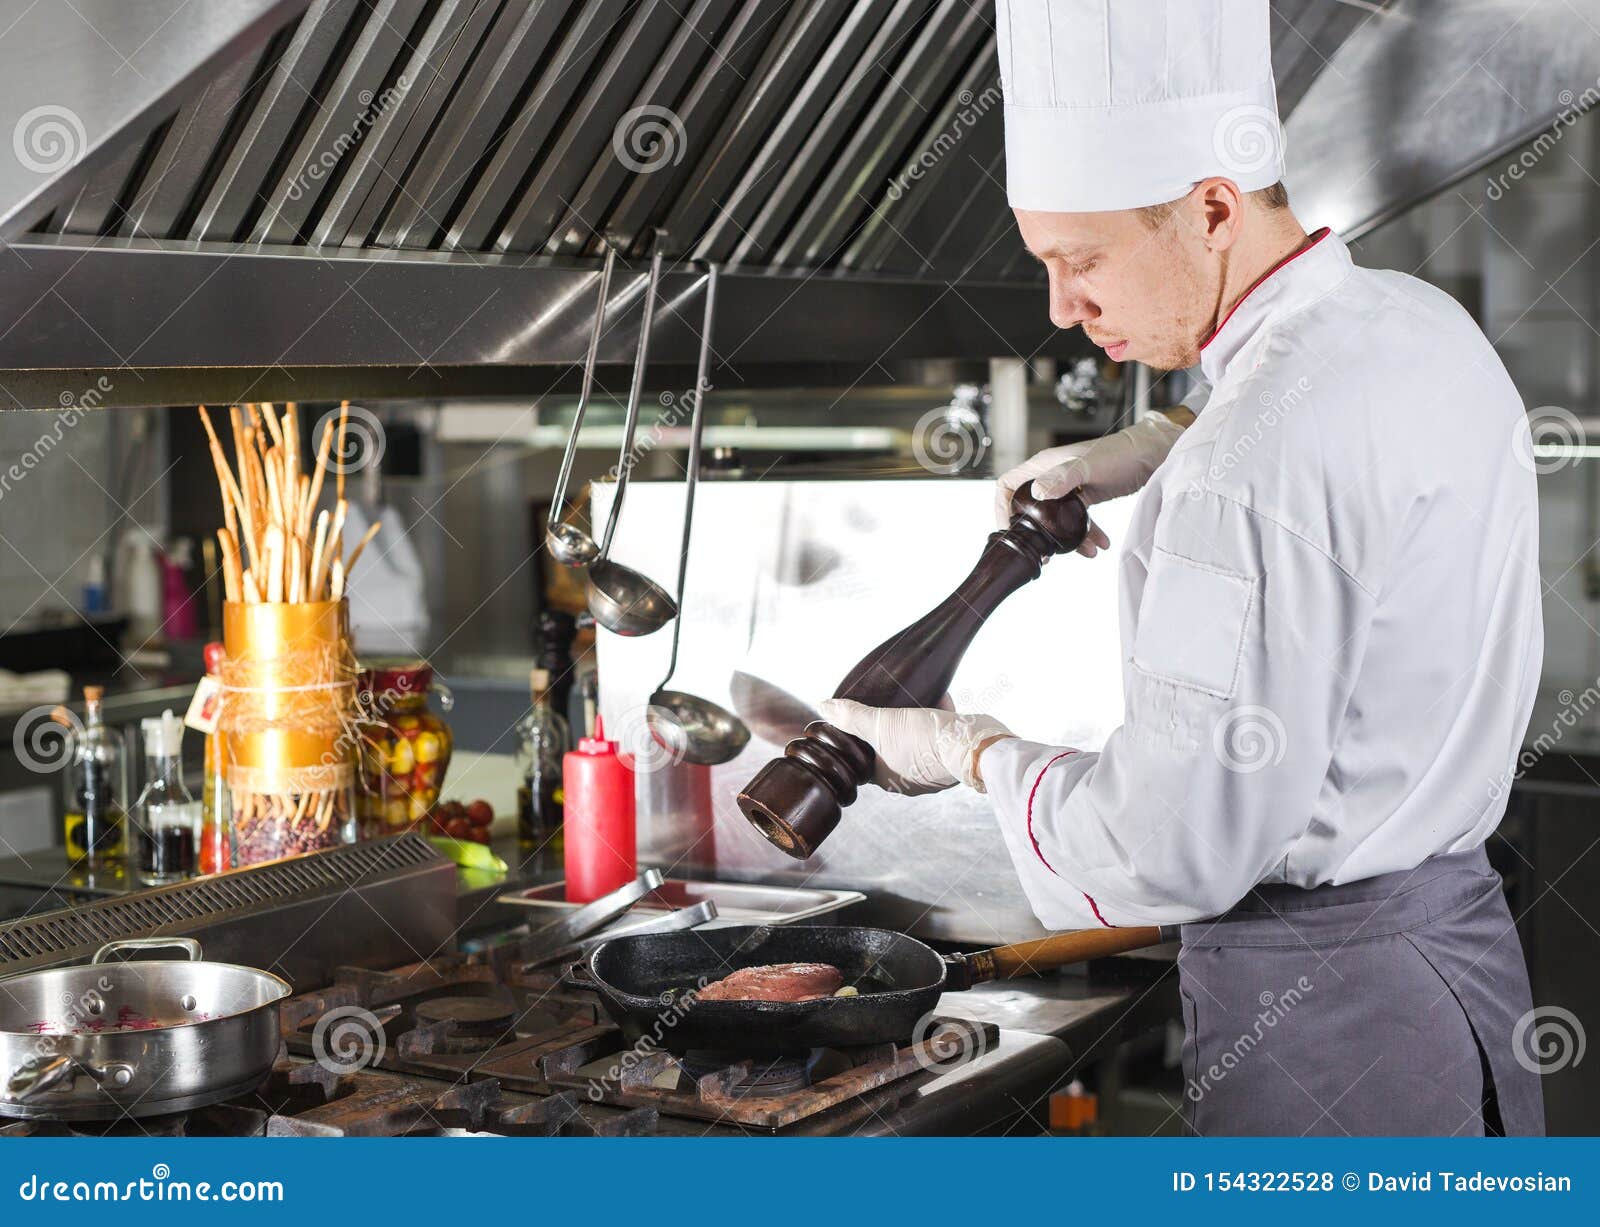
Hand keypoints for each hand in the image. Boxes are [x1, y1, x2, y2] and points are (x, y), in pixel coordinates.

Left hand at [818, 699, 1012, 794]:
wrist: (974, 745)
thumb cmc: (925, 741)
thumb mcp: (883, 724)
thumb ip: (853, 717)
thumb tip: (824, 707)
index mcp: (889, 778)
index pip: (864, 760)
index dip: (860, 740)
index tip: (859, 720)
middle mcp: (911, 778)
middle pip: (891, 748)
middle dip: (890, 727)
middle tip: (885, 705)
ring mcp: (935, 769)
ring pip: (918, 740)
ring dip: (915, 719)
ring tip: (911, 698)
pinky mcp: (955, 755)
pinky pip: (941, 733)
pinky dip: (938, 714)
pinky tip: (939, 694)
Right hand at [993, 409, 1191, 552]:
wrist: (1152, 455)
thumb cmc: (1120, 453)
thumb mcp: (1089, 466)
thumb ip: (1062, 478)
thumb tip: (1038, 494)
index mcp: (1044, 465)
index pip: (1009, 485)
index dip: (1002, 507)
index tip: (1008, 530)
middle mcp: (1052, 477)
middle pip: (1030, 507)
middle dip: (1036, 532)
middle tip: (1045, 553)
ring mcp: (1068, 488)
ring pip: (1056, 519)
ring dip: (1067, 538)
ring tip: (1085, 552)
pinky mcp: (1085, 498)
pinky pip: (1076, 521)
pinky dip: (1086, 534)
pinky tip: (1100, 545)